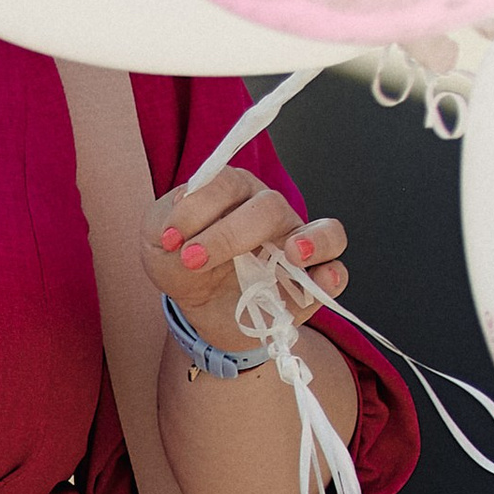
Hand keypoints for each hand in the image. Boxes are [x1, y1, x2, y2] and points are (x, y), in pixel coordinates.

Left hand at [143, 167, 348, 355]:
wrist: (197, 309)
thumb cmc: (181, 265)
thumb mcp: (159, 244)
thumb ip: (168, 225)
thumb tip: (185, 225)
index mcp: (235, 192)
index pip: (226, 183)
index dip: (198, 207)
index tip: (172, 238)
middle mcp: (272, 212)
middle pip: (269, 208)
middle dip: (228, 235)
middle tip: (194, 260)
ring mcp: (296, 246)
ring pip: (326, 232)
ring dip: (312, 241)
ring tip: (291, 254)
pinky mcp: (310, 284)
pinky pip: (335, 274)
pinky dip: (330, 276)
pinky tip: (317, 282)